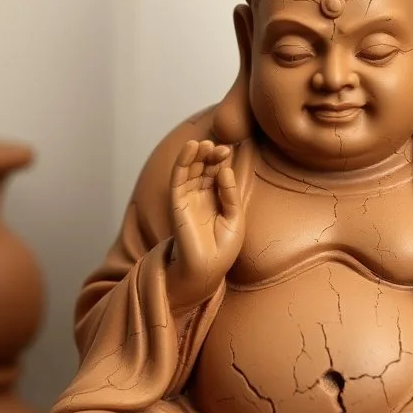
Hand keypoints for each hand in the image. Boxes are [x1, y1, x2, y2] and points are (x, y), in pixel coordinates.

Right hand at [166, 139, 244, 308]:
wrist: (206, 269)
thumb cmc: (222, 249)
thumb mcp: (235, 219)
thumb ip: (230, 194)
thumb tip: (225, 169)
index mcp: (216, 200)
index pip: (218, 172)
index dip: (222, 160)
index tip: (230, 150)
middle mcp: (201, 196)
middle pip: (204, 168)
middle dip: (212, 155)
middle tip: (222, 147)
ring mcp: (188, 198)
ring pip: (190, 169)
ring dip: (197, 154)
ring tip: (205, 143)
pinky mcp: (177, 203)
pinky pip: (178, 178)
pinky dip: (183, 162)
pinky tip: (191, 147)